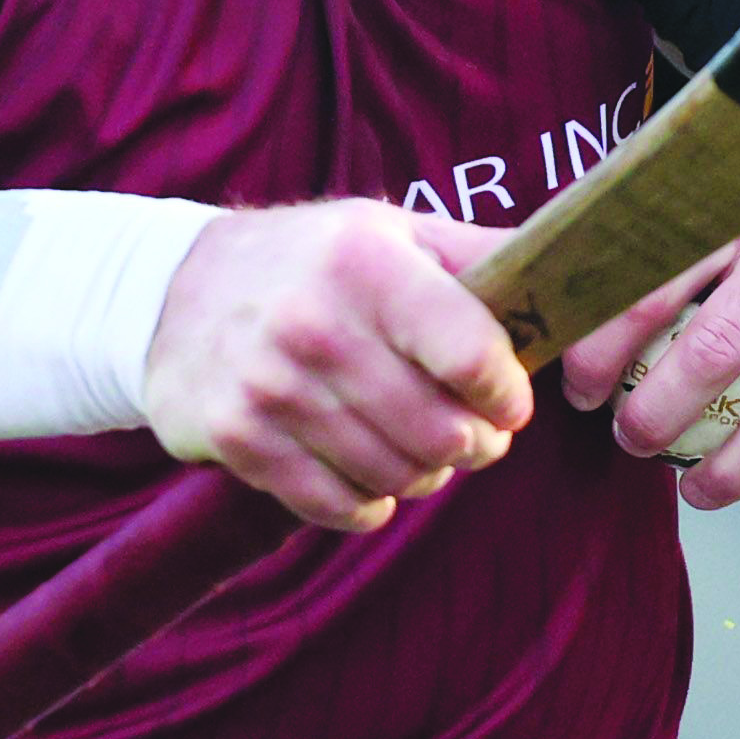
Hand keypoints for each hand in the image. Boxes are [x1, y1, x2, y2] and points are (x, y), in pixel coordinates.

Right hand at [144, 200, 536, 533]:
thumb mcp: (392, 233)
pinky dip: (370, 504)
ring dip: (424, 475)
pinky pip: (336, 506)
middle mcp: (313, 323)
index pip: (471, 356)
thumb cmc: (311, 262)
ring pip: (394, 475)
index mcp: (365, 262)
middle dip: (475, 445)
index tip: (510, 402)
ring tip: (421, 451)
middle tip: (475, 437)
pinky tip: (372, 478)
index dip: (508, 395)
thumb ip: (479, 258)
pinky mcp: (237, 439)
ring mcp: (269, 387)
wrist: (170, 292)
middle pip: (439, 431)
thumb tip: (569, 281)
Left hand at [554, 190, 739, 511]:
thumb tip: (559, 290)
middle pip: (717, 354)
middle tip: (632, 442)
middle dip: (660, 417)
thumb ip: (654, 238)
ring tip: (697, 490)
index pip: (653, 286)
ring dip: (736, 469)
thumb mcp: (721, 198)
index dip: (603, 351)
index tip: (579, 390)